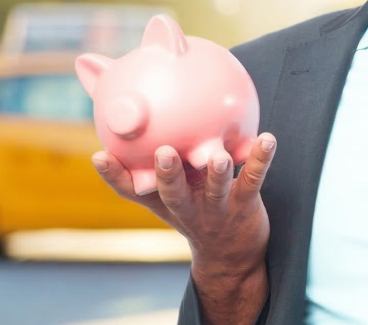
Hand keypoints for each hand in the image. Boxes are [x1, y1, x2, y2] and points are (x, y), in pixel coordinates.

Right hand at [92, 134, 276, 271]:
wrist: (231, 255)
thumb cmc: (195, 209)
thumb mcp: (170, 192)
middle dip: (167, 175)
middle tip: (164, 153)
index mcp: (163, 201)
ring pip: (216, 190)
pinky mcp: (245, 204)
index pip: (132, 190)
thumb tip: (133, 113)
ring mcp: (217, 208)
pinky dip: (260, 160)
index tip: (100, 155)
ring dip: (218, 173)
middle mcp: (188, 207)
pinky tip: (267, 139)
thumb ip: (156, 162)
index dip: (113, 175)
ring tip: (220, 158)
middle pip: (173, 194)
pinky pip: (253, 179)